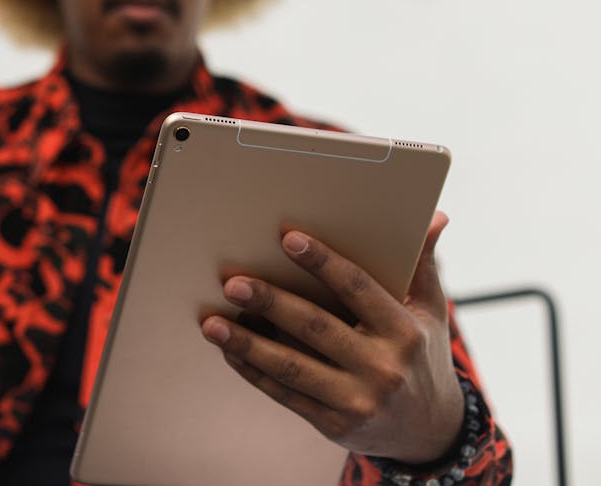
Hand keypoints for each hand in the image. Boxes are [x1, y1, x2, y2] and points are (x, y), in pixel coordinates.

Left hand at [200, 212, 463, 463]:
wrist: (431, 431)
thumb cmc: (422, 355)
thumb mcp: (430, 311)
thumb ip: (422, 264)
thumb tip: (435, 216)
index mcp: (404, 331)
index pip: (357, 288)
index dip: (322, 262)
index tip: (289, 238)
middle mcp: (383, 367)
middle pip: (316, 327)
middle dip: (271, 303)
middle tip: (233, 283)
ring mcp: (357, 400)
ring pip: (292, 367)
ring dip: (248, 344)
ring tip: (212, 323)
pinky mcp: (334, 423)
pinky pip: (285, 394)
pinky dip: (253, 372)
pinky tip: (229, 351)